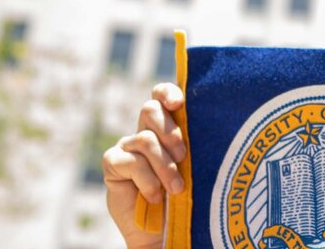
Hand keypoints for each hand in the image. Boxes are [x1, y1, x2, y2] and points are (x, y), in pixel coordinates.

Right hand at [103, 83, 187, 248]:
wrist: (164, 231)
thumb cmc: (186, 198)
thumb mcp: (194, 168)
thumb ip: (195, 145)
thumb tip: (211, 122)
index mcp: (168, 127)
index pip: (162, 96)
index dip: (168, 92)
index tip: (179, 103)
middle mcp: (146, 132)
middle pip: (150, 109)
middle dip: (170, 131)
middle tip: (185, 156)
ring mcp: (127, 146)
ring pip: (146, 140)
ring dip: (165, 166)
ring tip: (176, 189)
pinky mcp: (113, 163)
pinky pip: (130, 161)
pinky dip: (147, 180)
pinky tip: (154, 196)